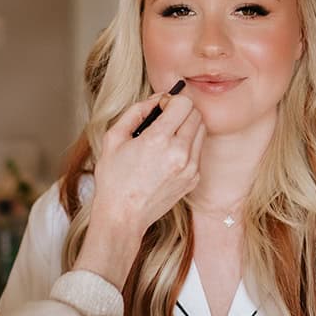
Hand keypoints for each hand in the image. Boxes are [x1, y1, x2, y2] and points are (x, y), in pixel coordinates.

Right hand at [76, 86, 203, 287]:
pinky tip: (168, 156)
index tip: (160, 108)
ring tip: (166, 138)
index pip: (184, 103)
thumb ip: (136, 112)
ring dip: (186, 127)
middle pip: (196, 114)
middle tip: (163, 120)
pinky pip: (198, 151)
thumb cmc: (114, 178)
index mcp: (159, 140)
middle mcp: (180, 153)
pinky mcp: (194, 178)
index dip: (171, 100)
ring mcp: (190, 168)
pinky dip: (187, 146)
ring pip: (201, 131)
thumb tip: (156, 100)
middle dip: (181, 111)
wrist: (123, 216)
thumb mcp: (114, 138)